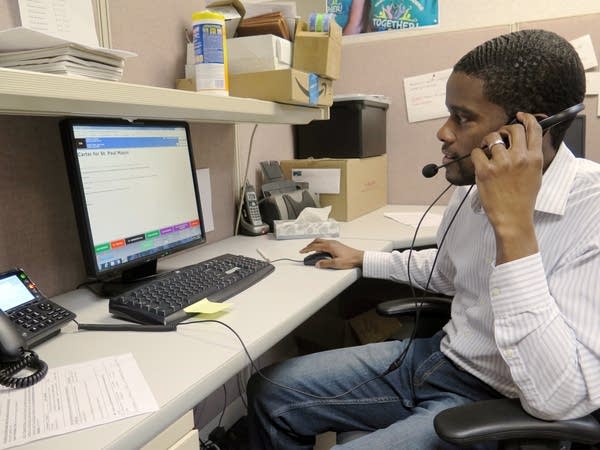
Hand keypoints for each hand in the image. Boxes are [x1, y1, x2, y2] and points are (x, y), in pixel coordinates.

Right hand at [299, 238, 363, 268]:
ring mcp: (335, 243)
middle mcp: (331, 243)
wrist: (359, 258)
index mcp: (329, 246)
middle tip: (305, 250)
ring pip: (321, 241)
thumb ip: (325, 264)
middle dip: (309, 245)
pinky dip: (320, 246)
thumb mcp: (336, 264)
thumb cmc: (350, 260)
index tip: (302, 252)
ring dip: (315, 245)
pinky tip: (321, 251)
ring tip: (311, 250)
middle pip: (317, 241)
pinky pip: (325, 243)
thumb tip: (317, 264)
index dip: (307, 249)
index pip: (315, 246)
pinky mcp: (337, 245)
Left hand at [470, 112, 542, 263]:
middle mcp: (519, 158)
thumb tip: (524, 139)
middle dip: (504, 130)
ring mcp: (501, 164)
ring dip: (488, 142)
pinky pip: (477, 151)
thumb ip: (531, 156)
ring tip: (488, 152)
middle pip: (512, 128)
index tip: (520, 116)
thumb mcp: (535, 174)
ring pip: (492, 137)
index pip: (533, 128)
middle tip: (500, 138)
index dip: (527, 118)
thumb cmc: (523, 198)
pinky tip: (480, 163)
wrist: (512, 218)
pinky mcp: (485, 170)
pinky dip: (477, 155)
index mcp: (534, 158)